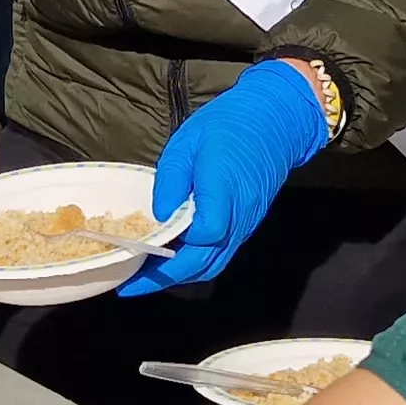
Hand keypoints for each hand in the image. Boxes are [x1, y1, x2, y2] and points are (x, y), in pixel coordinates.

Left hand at [130, 60, 332, 293]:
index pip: (205, 232)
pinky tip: (172, 257)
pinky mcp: (246, 226)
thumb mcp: (188, 141)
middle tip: (130, 283)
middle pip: (206, 261)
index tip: (140, 247)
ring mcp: (246, 224)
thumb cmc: (228, 124)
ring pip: (213, 264)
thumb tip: (158, 217)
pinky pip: (220, 254)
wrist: (275, 121)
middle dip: (166, 277)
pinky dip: (194, 263)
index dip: (173, 244)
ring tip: (146, 275)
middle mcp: (239, 215)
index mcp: (224, 188)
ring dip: (180, 275)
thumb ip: (172, 180)